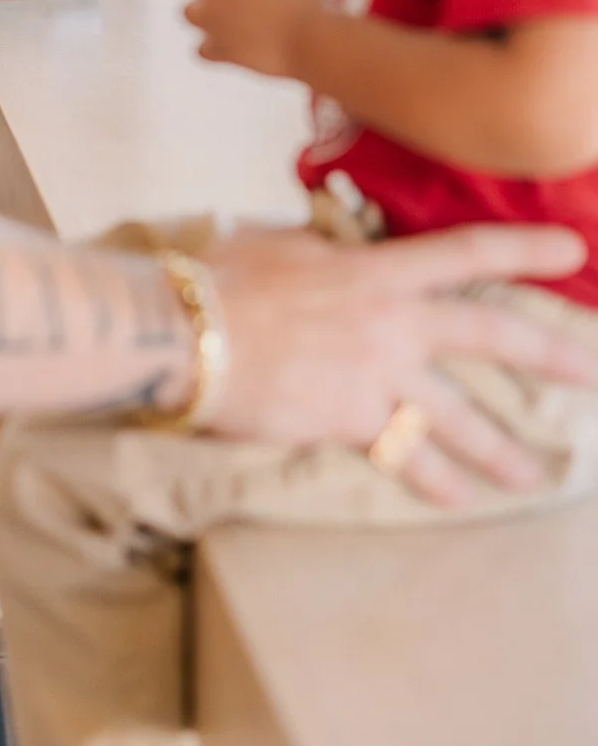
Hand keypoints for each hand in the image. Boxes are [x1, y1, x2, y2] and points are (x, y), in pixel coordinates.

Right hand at [206, 222, 595, 506]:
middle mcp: (391, 320)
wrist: (188, 332)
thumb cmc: (218, 282)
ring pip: (459, 416)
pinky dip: (435, 480)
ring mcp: (376, 373)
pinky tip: (458, 500)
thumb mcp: (276, 245)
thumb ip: (319, 252)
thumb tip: (330, 251)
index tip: (573, 249)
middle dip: (551, 353)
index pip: (465, 251)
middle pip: (489, 335)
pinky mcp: (351, 419)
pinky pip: (406, 458)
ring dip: (503, 448)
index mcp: (375, 269)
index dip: (524, 247)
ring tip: (535, 474)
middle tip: (593, 371)